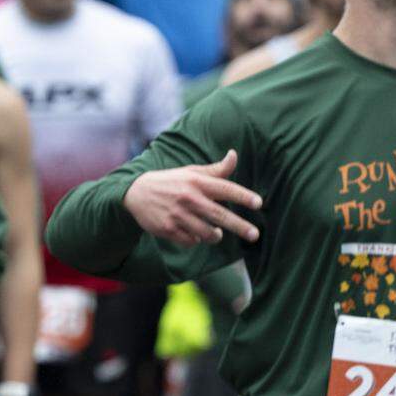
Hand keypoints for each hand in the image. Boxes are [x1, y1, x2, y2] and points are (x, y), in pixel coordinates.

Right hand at [123, 150, 261, 246]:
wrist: (136, 193)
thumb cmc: (172, 181)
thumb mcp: (192, 172)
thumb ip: (217, 169)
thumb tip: (234, 154)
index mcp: (197, 182)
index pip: (225, 188)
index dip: (243, 196)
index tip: (259, 203)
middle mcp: (188, 198)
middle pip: (219, 215)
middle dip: (240, 226)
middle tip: (255, 235)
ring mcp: (177, 215)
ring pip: (207, 232)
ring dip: (216, 236)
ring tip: (218, 233)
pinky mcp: (167, 229)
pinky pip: (191, 241)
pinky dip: (196, 240)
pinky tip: (195, 234)